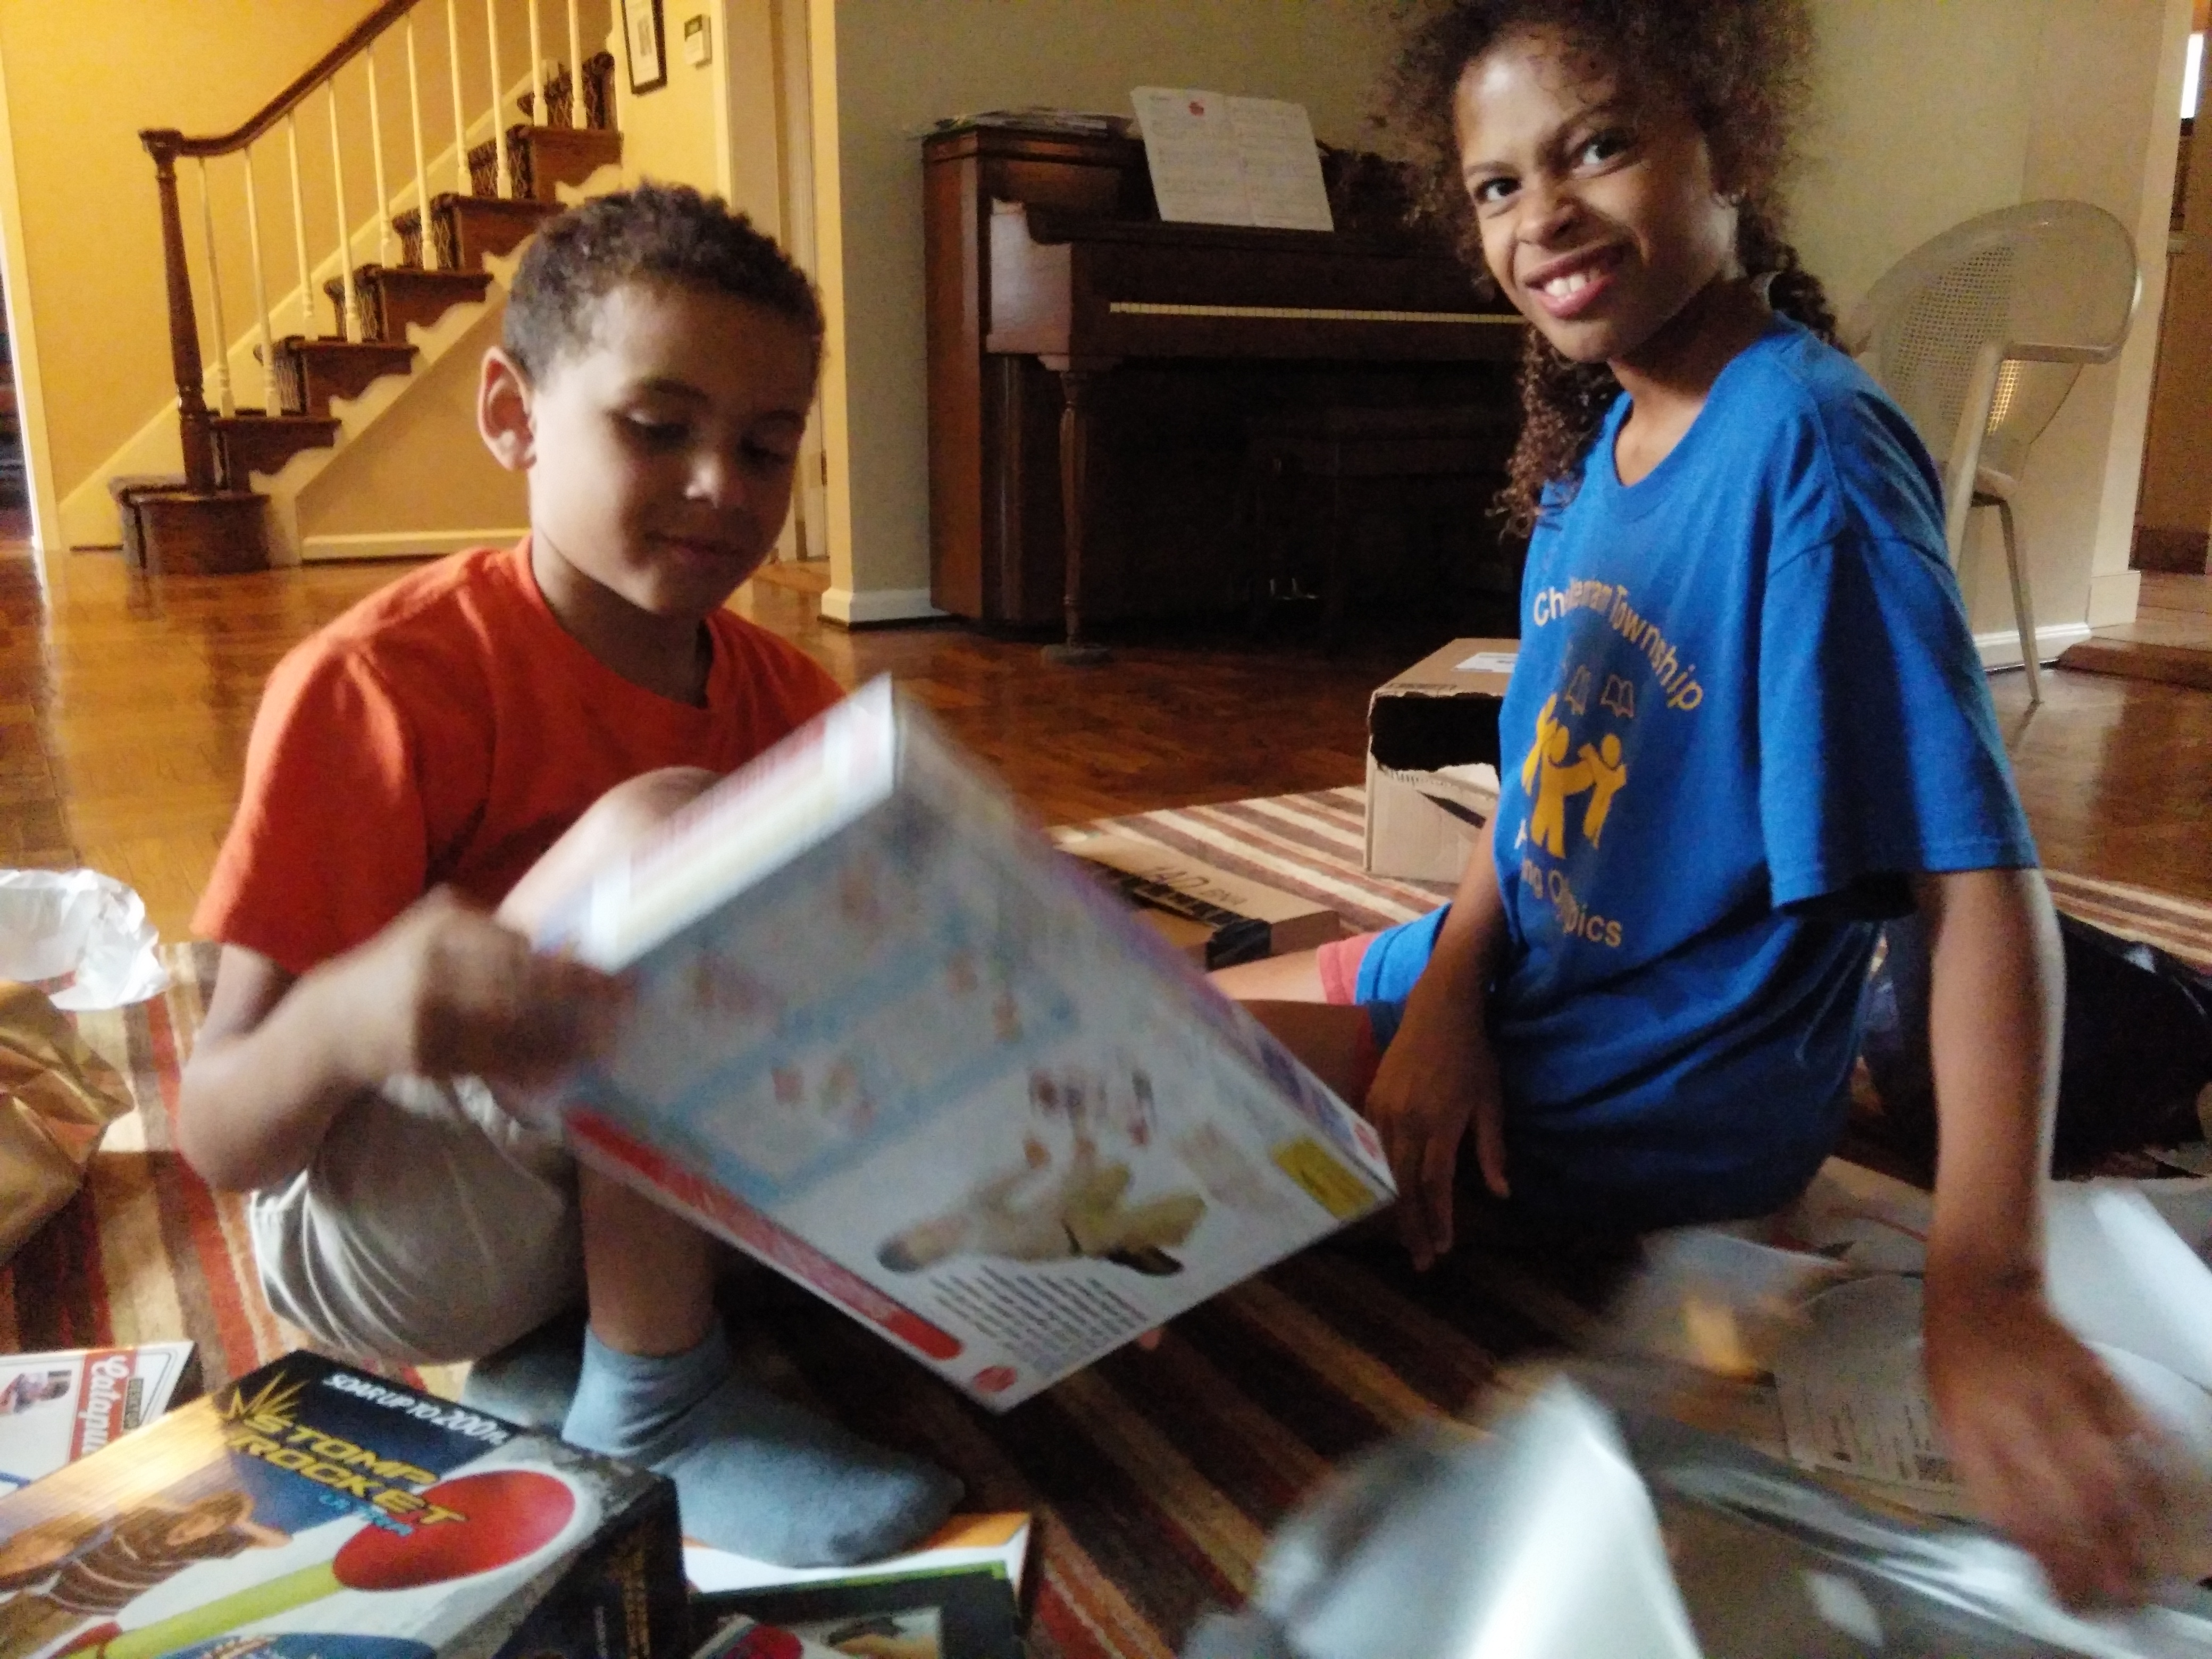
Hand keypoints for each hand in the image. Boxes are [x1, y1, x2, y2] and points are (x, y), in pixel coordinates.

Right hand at [342, 888, 624, 1090]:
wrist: (330, 1025)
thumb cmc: (394, 967)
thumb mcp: (432, 927)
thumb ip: (489, 927)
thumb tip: (559, 938)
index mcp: (443, 927)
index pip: (521, 944)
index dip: (571, 961)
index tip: (615, 969)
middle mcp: (436, 966)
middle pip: (525, 982)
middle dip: (580, 995)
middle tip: (628, 1003)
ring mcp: (431, 1014)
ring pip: (513, 1026)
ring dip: (565, 1035)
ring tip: (609, 1040)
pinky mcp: (429, 1055)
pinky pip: (493, 1061)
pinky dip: (532, 1066)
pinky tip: (565, 1069)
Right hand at [1363, 997, 1504, 1269]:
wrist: (1439, 1007)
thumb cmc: (1473, 1054)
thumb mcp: (1491, 1100)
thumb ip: (1492, 1148)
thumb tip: (1501, 1193)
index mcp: (1439, 1122)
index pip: (1435, 1182)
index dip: (1439, 1218)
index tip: (1444, 1248)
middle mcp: (1406, 1120)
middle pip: (1404, 1184)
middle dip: (1413, 1225)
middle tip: (1421, 1261)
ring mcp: (1383, 1109)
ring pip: (1384, 1170)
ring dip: (1395, 1206)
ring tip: (1404, 1236)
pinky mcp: (1371, 1099)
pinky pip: (1371, 1147)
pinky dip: (1378, 1176)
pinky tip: (1384, 1194)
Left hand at [1925, 1274, 2161, 1605]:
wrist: (1977, 1284)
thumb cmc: (1955, 1357)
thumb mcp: (1946, 1416)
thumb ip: (1981, 1473)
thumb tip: (2029, 1540)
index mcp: (1967, 1428)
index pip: (2013, 1510)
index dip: (2049, 1560)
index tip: (2073, 1597)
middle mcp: (2012, 1412)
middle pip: (2068, 1499)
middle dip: (2102, 1555)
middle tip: (2125, 1594)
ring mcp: (2058, 1390)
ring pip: (2108, 1468)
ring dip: (2135, 1522)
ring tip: (2151, 1563)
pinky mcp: (2093, 1368)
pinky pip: (2132, 1422)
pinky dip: (2154, 1463)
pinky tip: (2166, 1498)